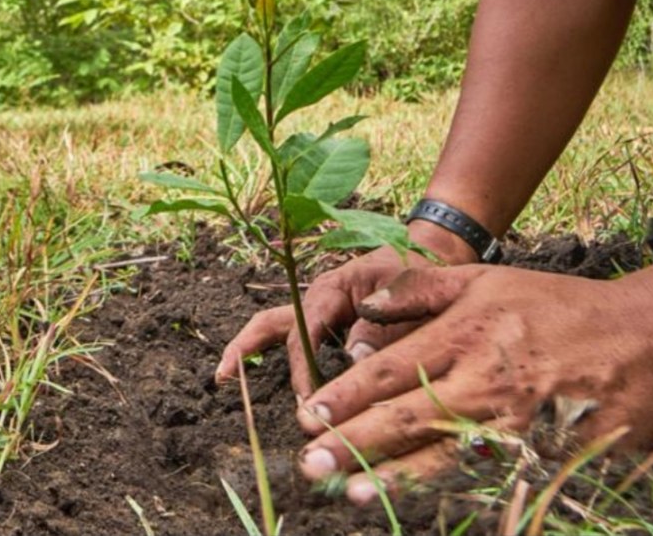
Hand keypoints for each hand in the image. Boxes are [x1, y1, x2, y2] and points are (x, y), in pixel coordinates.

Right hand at [215, 220, 478, 395]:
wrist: (429, 253)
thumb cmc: (417, 270)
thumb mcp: (405, 295)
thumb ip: (383, 327)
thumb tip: (355, 360)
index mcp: (333, 289)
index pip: (305, 330)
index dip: (302, 366)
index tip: (306, 399)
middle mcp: (318, 298)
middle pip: (272, 321)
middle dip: (247, 347)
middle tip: (223, 377)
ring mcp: (320, 309)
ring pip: (276, 328)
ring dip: (250, 348)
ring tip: (224, 377)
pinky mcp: (328, 321)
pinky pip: (297, 338)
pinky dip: (282, 357)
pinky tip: (278, 384)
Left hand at [293, 265, 652, 503]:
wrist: (647, 337)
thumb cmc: (562, 306)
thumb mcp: (489, 280)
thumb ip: (422, 288)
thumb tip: (365, 306)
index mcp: (467, 331)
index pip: (392, 369)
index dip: (346, 395)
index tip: (310, 415)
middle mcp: (485, 378)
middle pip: (406, 416)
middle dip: (353, 441)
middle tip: (309, 462)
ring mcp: (516, 421)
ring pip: (440, 454)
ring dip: (392, 476)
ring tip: (350, 490)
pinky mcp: (546, 452)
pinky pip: (489, 476)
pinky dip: (451, 491)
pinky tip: (420, 504)